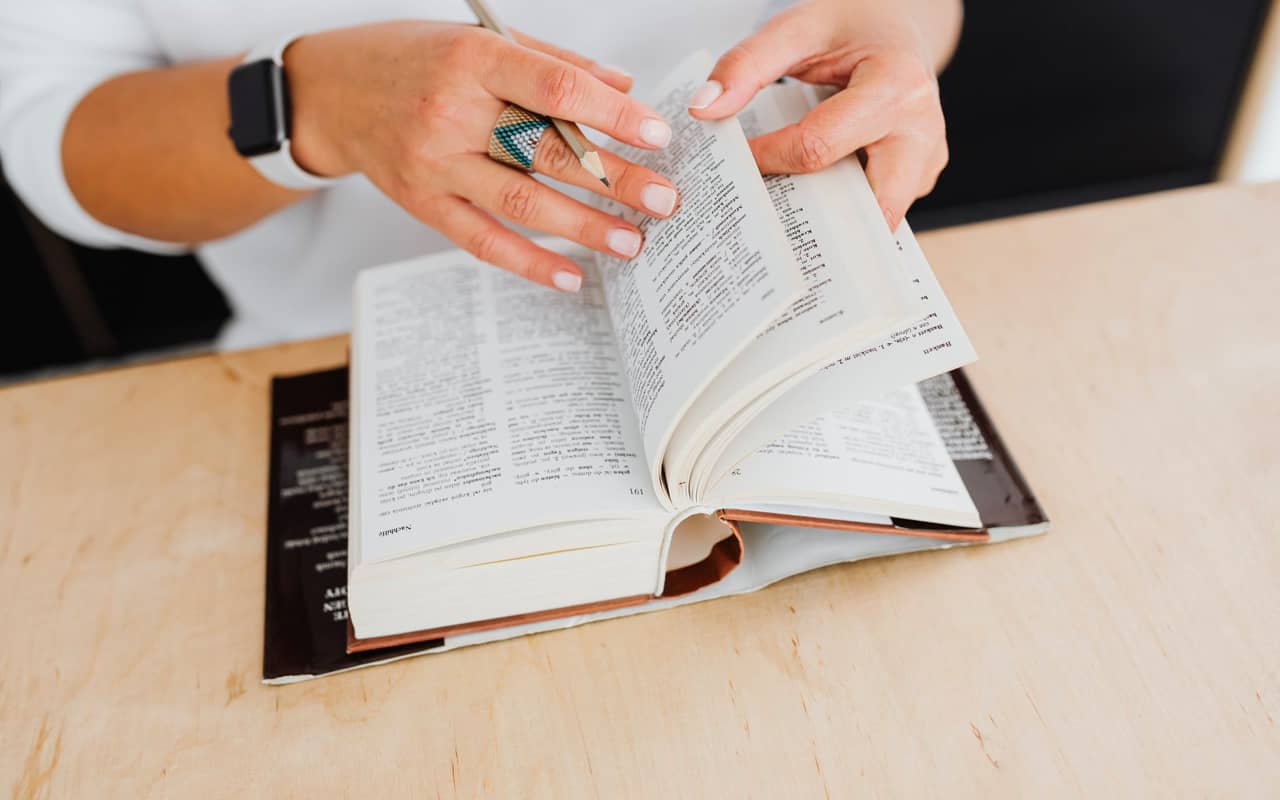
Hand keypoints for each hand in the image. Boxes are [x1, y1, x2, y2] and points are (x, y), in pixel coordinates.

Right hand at [287, 21, 680, 290]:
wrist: (329, 91)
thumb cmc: (411, 58)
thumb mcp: (478, 39)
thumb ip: (551, 61)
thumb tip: (623, 87)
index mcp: (473, 59)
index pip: (555, 87)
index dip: (612, 114)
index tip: (657, 135)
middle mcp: (450, 112)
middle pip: (547, 151)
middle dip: (614, 180)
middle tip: (664, 200)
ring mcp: (433, 164)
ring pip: (520, 203)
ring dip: (583, 227)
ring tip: (632, 240)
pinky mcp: (421, 204)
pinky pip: (481, 240)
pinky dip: (529, 263)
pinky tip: (569, 275)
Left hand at [688, 0, 958, 230]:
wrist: (898, 25)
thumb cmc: (852, 26)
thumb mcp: (798, 28)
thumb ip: (747, 64)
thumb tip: (704, 108)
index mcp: (897, 85)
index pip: (819, 146)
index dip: (768, 159)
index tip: (736, 160)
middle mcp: (922, 129)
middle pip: (868, 205)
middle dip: (817, 222)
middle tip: (766, 222)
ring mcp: (928, 158)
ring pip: (879, 219)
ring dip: (834, 226)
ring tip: (788, 217)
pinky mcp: (922, 175)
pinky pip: (881, 208)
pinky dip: (845, 212)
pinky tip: (814, 201)